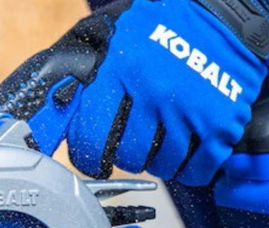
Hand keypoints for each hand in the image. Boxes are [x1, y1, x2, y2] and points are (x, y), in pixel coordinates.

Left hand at [0, 0, 268, 185]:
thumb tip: (45, 116)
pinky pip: (196, 171)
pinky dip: (187, 168)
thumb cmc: (156, 24)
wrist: (222, 12)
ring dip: (155, 161)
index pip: (90, 140)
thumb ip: (75, 74)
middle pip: (127, 158)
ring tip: (156, 140)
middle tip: (125, 144)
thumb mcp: (104, 37)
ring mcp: (192, 110)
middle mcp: (155, 92)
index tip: (90, 157)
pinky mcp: (222, 124)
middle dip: (122, 156)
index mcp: (119, 71)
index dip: (87, 156)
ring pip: (161, 167)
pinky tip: (183, 149)